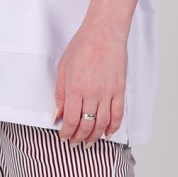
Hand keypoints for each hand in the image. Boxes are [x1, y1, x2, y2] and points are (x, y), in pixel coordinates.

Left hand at [54, 21, 126, 143]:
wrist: (104, 32)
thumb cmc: (82, 46)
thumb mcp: (63, 69)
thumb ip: (60, 94)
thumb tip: (57, 114)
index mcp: (75, 89)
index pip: (70, 121)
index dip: (66, 133)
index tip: (64, 137)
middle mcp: (92, 94)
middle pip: (86, 125)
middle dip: (79, 138)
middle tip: (75, 144)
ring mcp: (108, 93)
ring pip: (102, 124)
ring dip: (95, 137)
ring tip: (89, 142)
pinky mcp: (120, 90)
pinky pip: (118, 114)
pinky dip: (113, 127)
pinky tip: (107, 133)